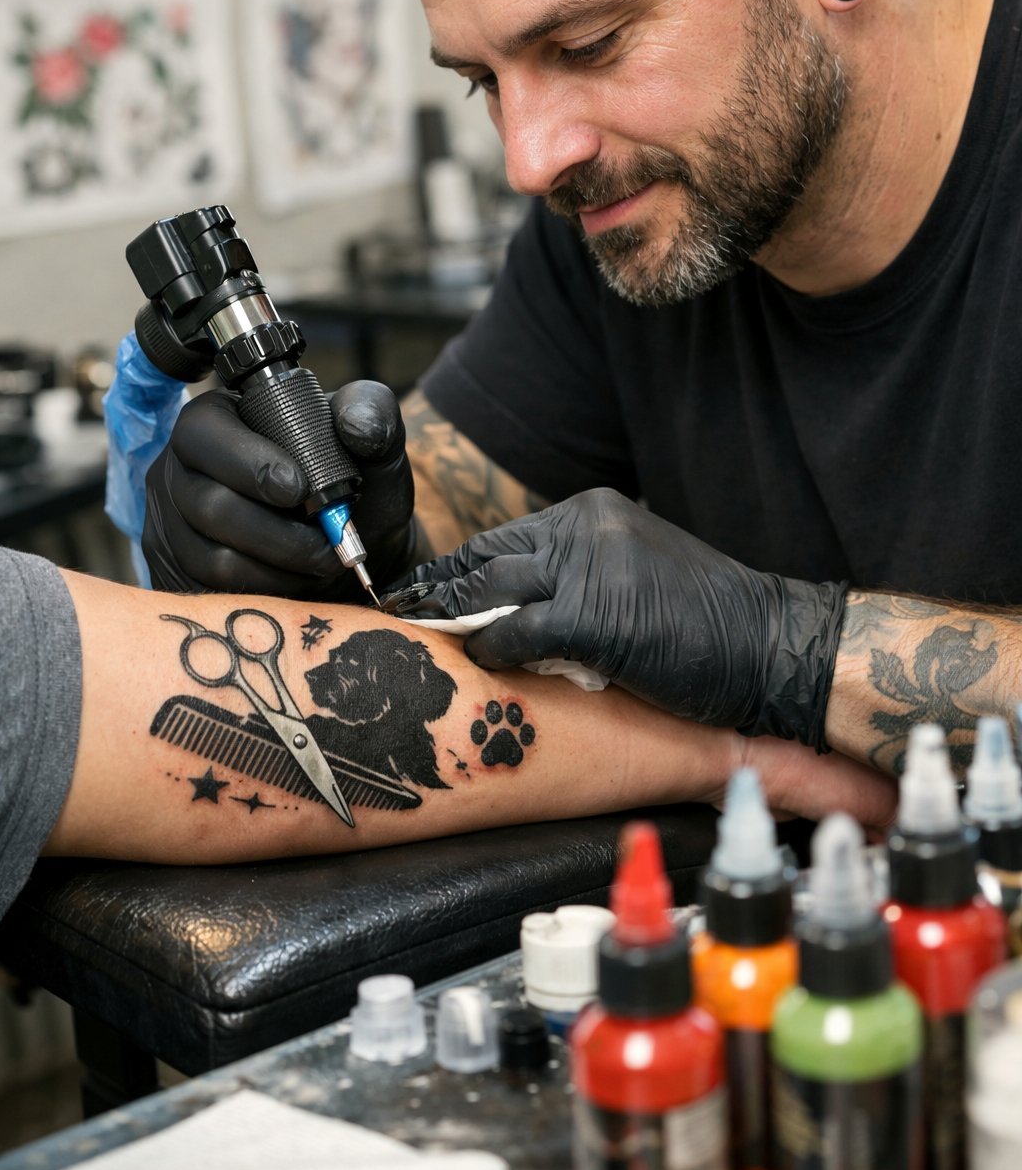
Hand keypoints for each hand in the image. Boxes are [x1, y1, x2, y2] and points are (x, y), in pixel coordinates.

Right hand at [143, 380, 414, 597]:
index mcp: (218, 419)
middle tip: (326, 542)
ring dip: (279, 565)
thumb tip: (354, 422)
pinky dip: (267, 591)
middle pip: (208, 505)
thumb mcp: (374, 444)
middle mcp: (182, 469)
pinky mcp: (180, 572)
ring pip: (213, 557)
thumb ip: (373, 415)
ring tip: (320, 560)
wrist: (349, 546)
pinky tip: (297, 580)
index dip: (250, 464)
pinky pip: (213, 593)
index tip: (300, 489)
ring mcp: (173, 525)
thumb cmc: (355, 485)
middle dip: (277, 531)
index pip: (204, 432)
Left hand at [415, 488, 847, 747]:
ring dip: (452, 616)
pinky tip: (481, 658)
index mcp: (594, 511)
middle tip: (400, 608)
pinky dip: (491, 646)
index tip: (425, 586)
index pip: (507, 537)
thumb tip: (521, 600)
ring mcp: (588, 566)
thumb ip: (580, 571)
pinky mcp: (591, 614)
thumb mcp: (637, 569)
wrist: (769, 643)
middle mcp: (586, 525)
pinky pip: (517, 630)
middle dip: (440, 586)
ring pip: (493, 588)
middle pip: (488, 555)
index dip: (461, 566)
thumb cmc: (709, 620)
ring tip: (419, 633)